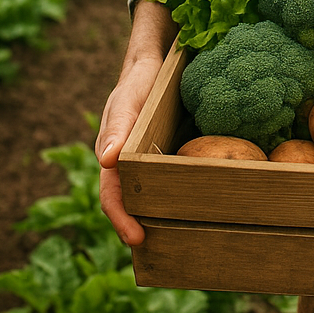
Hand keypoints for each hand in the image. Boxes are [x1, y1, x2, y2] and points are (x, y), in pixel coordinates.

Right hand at [95, 0, 175, 246]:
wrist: (157, 62)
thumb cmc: (137, 83)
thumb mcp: (126, 101)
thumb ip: (116, 127)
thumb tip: (106, 161)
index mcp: (115, 160)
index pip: (113, 196)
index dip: (122, 220)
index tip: (138, 239)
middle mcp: (133, 167)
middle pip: (136, 204)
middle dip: (147, 227)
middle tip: (169, 250)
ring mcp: (153, 162)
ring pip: (158, 195)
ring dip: (168, 216)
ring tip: (189, 235)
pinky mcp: (174, 155)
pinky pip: (178, 179)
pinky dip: (186, 194)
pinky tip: (207, 203)